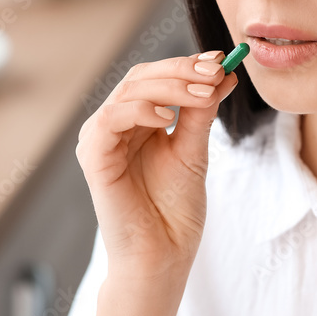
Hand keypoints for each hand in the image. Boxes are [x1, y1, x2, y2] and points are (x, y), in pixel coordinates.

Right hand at [76, 50, 236, 281]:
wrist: (162, 256)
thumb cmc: (174, 211)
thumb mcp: (193, 150)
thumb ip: (201, 112)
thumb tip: (224, 74)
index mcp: (136, 122)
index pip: (156, 78)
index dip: (186, 64)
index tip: (220, 59)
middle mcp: (114, 126)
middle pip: (141, 77)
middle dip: (181, 70)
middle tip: (214, 71)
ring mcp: (100, 140)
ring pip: (129, 91)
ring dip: (170, 87)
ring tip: (203, 94)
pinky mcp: (93, 158)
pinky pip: (110, 120)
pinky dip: (139, 110)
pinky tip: (167, 117)